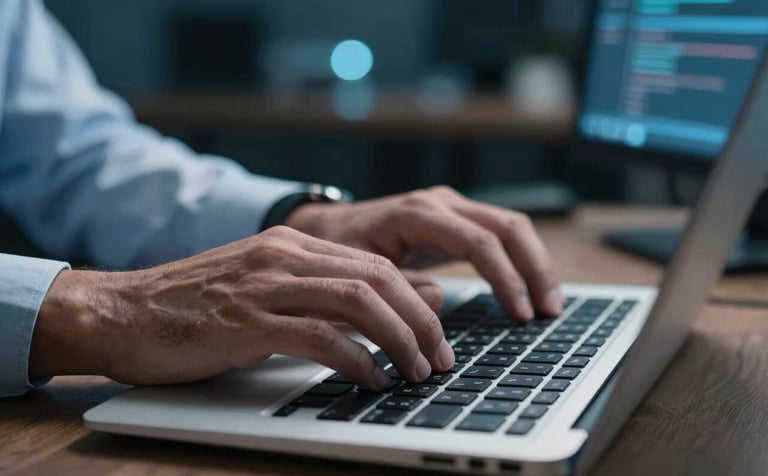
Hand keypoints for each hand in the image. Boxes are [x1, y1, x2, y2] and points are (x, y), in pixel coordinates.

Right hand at [30, 226, 452, 389]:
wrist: (121, 312)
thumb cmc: (196, 307)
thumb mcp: (269, 287)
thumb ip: (330, 288)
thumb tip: (405, 296)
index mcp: (292, 245)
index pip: (377, 265)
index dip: (418, 301)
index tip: (437, 337)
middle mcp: (283, 256)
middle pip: (378, 279)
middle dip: (421, 322)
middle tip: (439, 359)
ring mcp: (264, 286)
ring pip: (358, 302)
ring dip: (398, 340)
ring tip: (415, 372)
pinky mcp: (246, 322)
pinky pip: (319, 337)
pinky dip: (356, 360)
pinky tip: (370, 380)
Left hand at [286, 186, 561, 319]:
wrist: (328, 228)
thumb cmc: (339, 251)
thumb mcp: (359, 273)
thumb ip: (399, 288)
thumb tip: (439, 300)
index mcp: (417, 214)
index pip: (479, 241)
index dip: (506, 278)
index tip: (521, 314)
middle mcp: (440, 203)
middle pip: (508, 227)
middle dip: (534, 268)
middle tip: (548, 311)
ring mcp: (451, 207)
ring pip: (511, 226)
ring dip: (534, 264)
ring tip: (549, 304)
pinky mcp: (456, 219)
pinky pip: (499, 234)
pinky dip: (519, 260)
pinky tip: (529, 289)